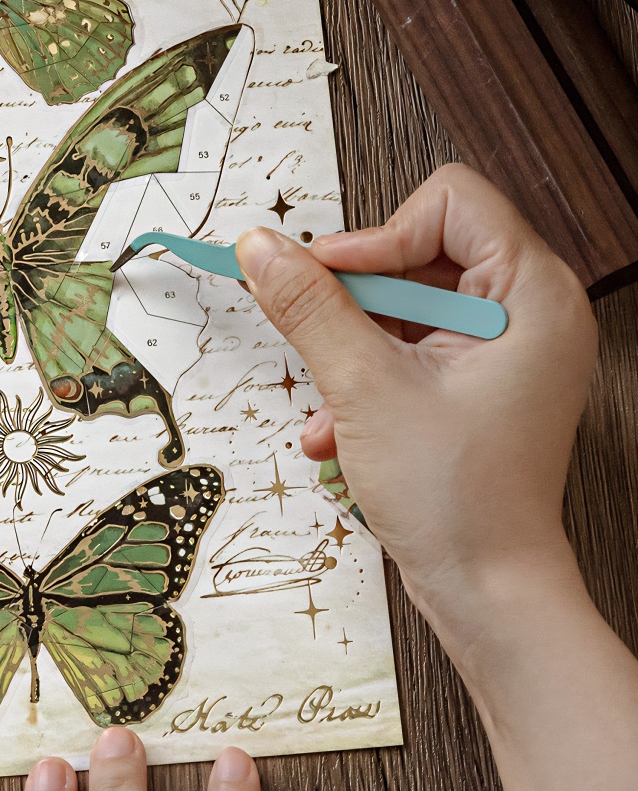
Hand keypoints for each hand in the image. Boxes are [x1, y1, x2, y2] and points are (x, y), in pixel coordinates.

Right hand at [234, 163, 596, 627]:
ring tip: (330, 405)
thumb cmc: (456, 496)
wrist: (487, 590)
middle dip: (356, 300)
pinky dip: (365, 377)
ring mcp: (506, 350)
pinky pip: (409, 346)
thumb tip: (259, 247)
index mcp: (532, 294)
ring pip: (404, 303)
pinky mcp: (480, 383)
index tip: (326, 279)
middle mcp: (529, 311)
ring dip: (350, 348)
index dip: (378, 232)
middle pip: (420, 248)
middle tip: (319, 339)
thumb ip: (309, 306)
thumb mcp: (364, 387)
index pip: (450, 200)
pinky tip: (337, 429)